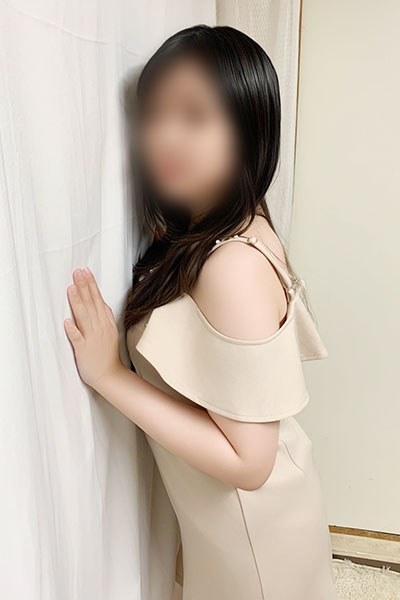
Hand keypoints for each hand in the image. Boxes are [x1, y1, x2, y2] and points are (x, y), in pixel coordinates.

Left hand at [64, 267, 122, 389]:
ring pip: (84, 317)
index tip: (86, 272)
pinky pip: (77, 338)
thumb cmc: (107, 355)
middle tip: (78, 272)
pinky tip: (67, 321)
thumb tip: (100, 302)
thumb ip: (104, 317)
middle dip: (84, 286)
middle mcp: (99, 328)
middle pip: (91, 303)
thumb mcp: (110, 331)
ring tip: (71, 288)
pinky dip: (72, 329)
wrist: (110, 375)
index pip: (98, 299)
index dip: (92, 285)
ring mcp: (92, 338)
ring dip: (77, 302)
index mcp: (105, 323)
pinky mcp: (84, 349)